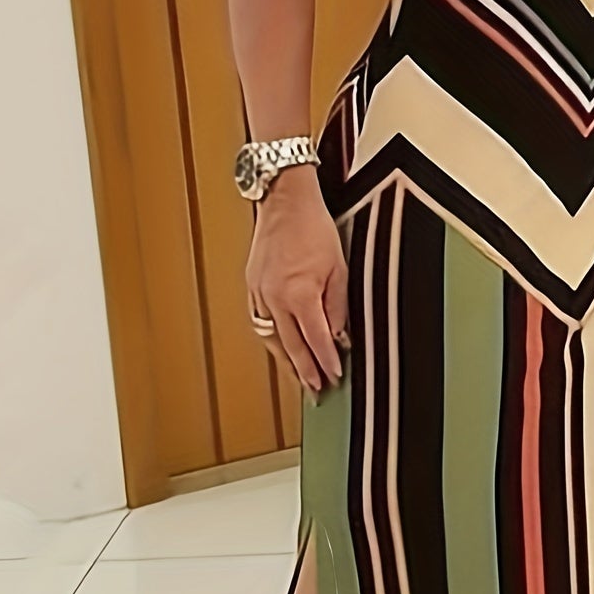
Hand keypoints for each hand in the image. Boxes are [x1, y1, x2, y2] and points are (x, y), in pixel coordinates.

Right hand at [245, 166, 347, 395]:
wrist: (285, 202)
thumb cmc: (312, 227)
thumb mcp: (340, 268)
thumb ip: (339, 306)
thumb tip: (340, 335)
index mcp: (299, 295)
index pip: (316, 340)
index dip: (326, 362)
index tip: (333, 378)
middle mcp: (275, 299)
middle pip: (291, 347)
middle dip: (305, 372)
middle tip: (316, 391)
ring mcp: (260, 294)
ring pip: (272, 339)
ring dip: (286, 362)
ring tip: (299, 379)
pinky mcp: (252, 287)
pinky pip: (261, 323)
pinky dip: (272, 340)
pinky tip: (280, 348)